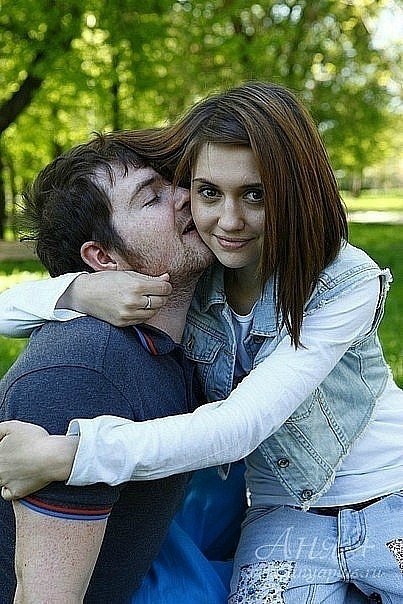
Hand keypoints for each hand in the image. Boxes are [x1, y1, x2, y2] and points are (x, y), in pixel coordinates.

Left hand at [0, 421, 76, 499]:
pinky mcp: (16, 492)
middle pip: (0, 466)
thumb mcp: (13, 426)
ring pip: (0, 480)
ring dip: (6, 473)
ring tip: (19, 465)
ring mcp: (5, 483)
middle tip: (18, 455)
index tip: (10, 448)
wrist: (54, 456)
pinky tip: (18, 478)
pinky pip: (6, 493)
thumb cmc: (36, 440)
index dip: (4, 450)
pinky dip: (9, 488)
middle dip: (6, 461)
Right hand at [57, 271, 171, 325]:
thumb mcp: (128, 274)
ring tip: (145, 298)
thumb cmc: (105, 281)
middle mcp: (133, 302)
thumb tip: (167, 278)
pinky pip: (143, 320)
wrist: (84, 294)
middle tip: (155, 291)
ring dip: (154, 305)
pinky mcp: (123, 323)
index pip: (164, 289)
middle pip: (161, 301)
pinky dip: (144, 313)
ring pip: (154, 312)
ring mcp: (128, 314)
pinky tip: (137, 306)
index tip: (163, 285)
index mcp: (135, 286)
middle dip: (161, 296)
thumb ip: (149, 278)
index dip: (166, 286)